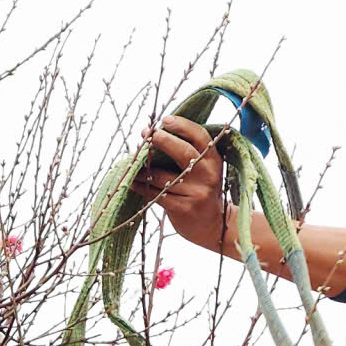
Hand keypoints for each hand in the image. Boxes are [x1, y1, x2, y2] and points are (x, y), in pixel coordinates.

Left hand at [128, 116, 237, 256]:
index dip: (182, 126)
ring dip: (143, 169)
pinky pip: (157, 194)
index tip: (165, 120)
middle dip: (164, 141)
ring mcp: (197, 193)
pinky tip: (133, 182)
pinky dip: (142, 187)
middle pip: (184, 152)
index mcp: (213, 160)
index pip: (200, 137)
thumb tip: (152, 134)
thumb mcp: (203, 169)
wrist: (212, 225)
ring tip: (132, 163)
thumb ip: (187, 153)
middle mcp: (208, 175)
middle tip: (147, 134)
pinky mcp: (184, 208)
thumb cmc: (200, 190)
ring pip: (163, 176)